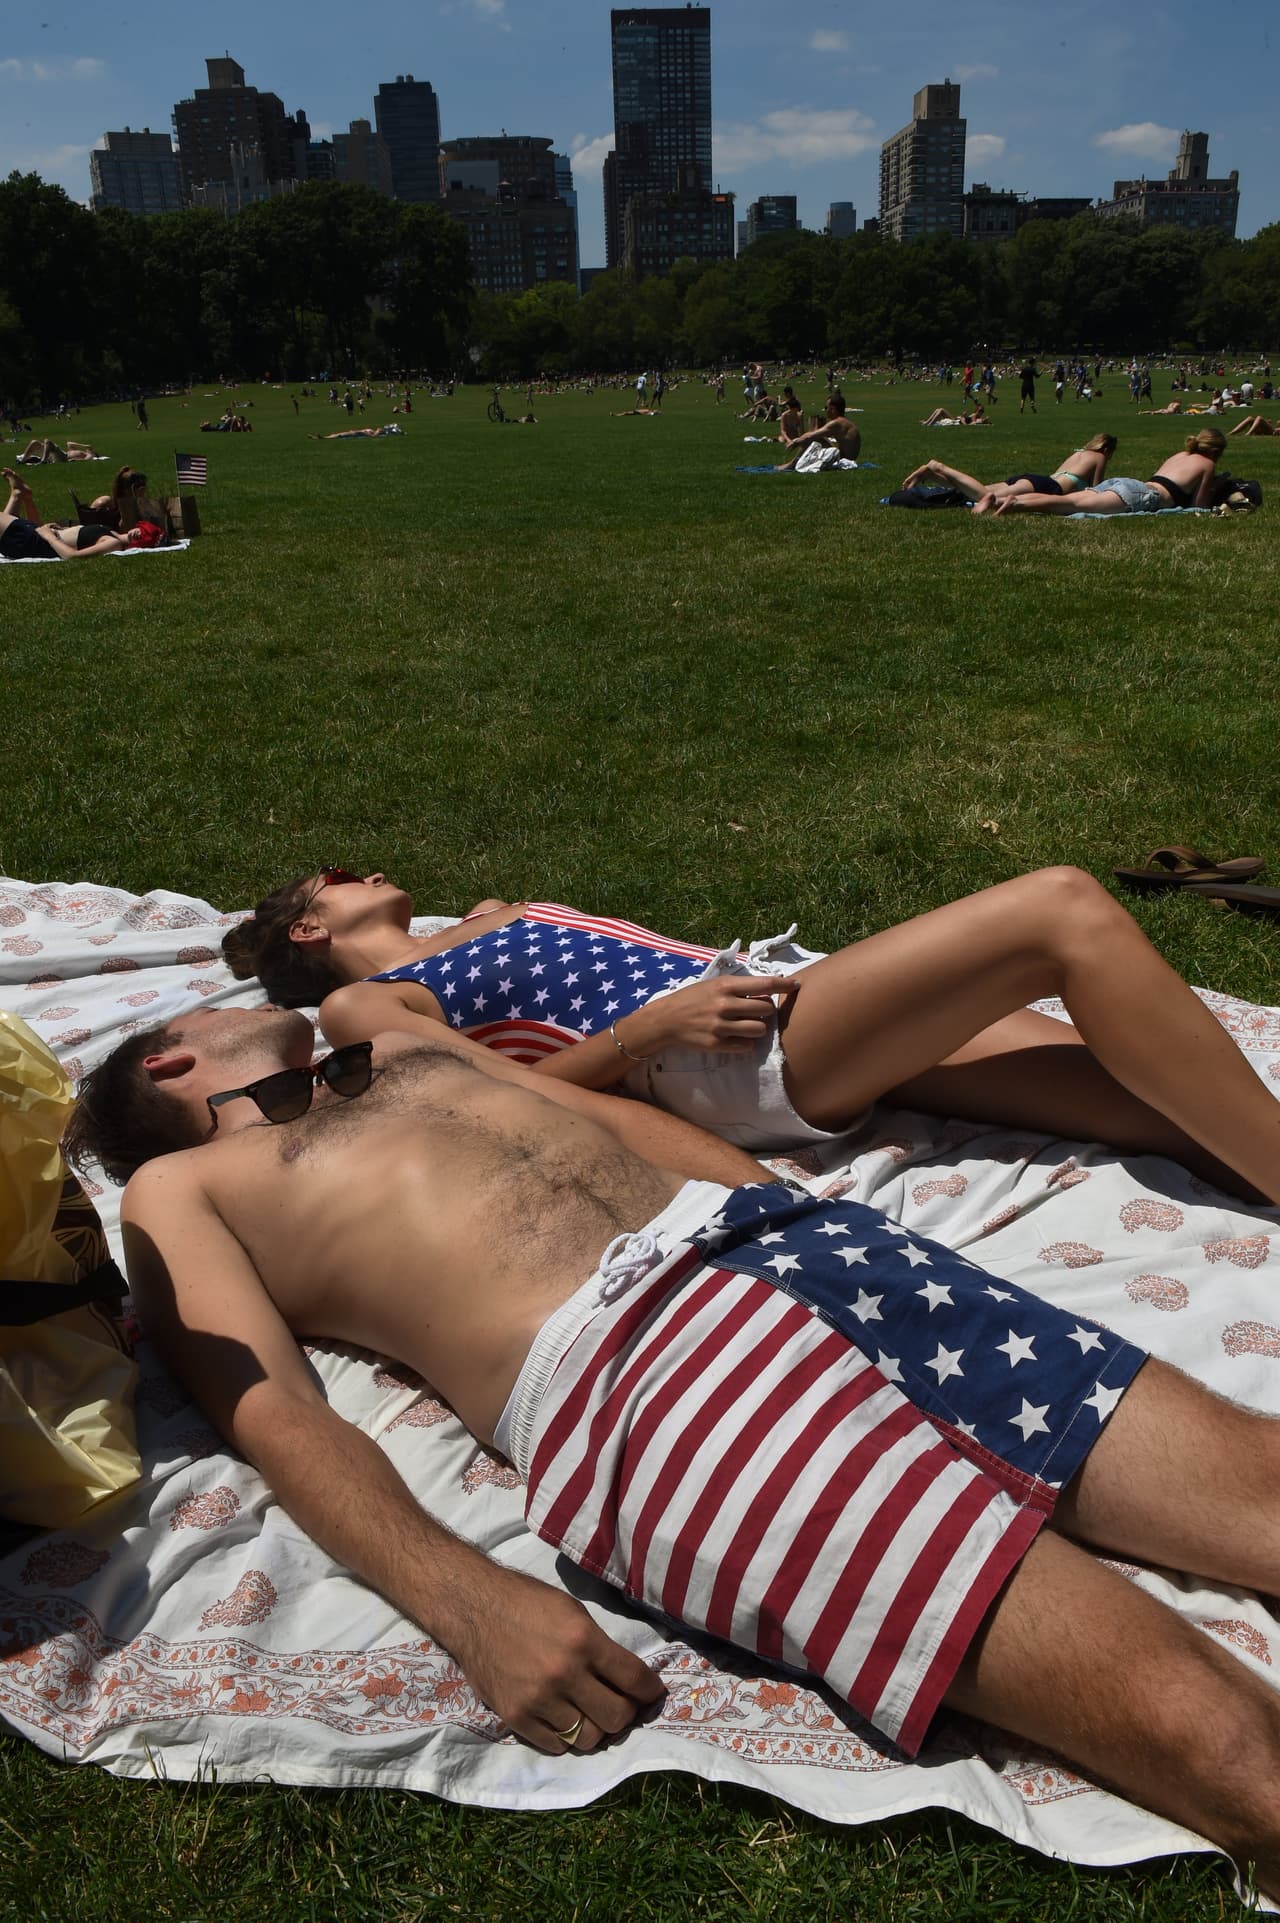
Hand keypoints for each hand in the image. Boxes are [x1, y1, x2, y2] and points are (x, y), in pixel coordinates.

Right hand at [442, 1564, 664, 1753]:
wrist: (474, 1608)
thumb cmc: (527, 1603)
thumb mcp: (573, 1613)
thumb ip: (600, 1647)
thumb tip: (627, 1679)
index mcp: (584, 1640)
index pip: (634, 1679)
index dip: (650, 1691)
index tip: (652, 1694)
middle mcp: (565, 1673)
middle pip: (616, 1717)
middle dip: (625, 1713)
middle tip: (620, 1704)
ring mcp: (539, 1699)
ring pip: (588, 1737)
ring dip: (595, 1728)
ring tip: (590, 1714)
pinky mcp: (516, 1716)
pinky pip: (555, 1745)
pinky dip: (565, 1736)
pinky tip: (563, 1719)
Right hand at [622, 973, 800, 1058]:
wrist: (665, 1020)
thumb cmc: (692, 999)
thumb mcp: (713, 985)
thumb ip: (738, 987)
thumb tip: (768, 989)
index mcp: (725, 986)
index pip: (764, 983)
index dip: (784, 984)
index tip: (797, 985)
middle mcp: (725, 1005)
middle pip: (767, 1009)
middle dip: (768, 1011)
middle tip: (758, 1011)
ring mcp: (721, 1026)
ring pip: (759, 1029)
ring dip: (759, 1028)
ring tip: (748, 1025)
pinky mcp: (717, 1044)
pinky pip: (746, 1046)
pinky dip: (746, 1043)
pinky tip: (736, 1038)